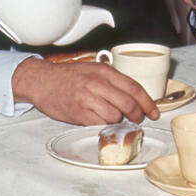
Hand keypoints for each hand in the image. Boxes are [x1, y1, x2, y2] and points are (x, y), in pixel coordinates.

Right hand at [11, 58, 158, 125]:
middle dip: (137, 115)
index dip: (148, 103)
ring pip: (116, 116)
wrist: (42, 81)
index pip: (134, 88)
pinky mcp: (78, 112)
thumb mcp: (93, 70)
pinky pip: (100, 124)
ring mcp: (87, 98)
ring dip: (118, 121)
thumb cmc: (68, 77)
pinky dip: (104, 125)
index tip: (154, 112)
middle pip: (129, 104)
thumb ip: (112, 81)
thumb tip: (133, 97)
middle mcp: (97, 84)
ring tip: (113, 118)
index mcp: (104, 71)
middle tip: (137, 119)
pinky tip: (100, 121)